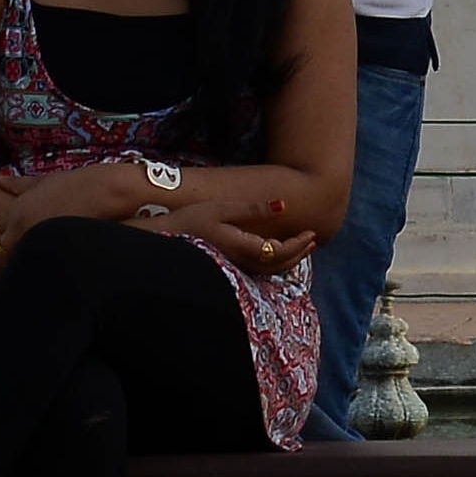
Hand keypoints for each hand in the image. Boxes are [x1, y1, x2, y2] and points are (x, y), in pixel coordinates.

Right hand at [193, 204, 323, 275]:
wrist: (163, 240)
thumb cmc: (190, 220)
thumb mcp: (223, 208)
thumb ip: (254, 210)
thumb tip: (283, 205)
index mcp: (244, 248)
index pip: (282, 252)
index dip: (299, 244)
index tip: (312, 233)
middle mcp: (242, 262)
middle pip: (280, 265)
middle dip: (299, 253)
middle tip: (312, 240)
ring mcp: (235, 268)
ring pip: (270, 271)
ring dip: (289, 261)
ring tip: (301, 248)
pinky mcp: (228, 268)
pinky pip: (259, 271)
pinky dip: (274, 264)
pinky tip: (275, 254)